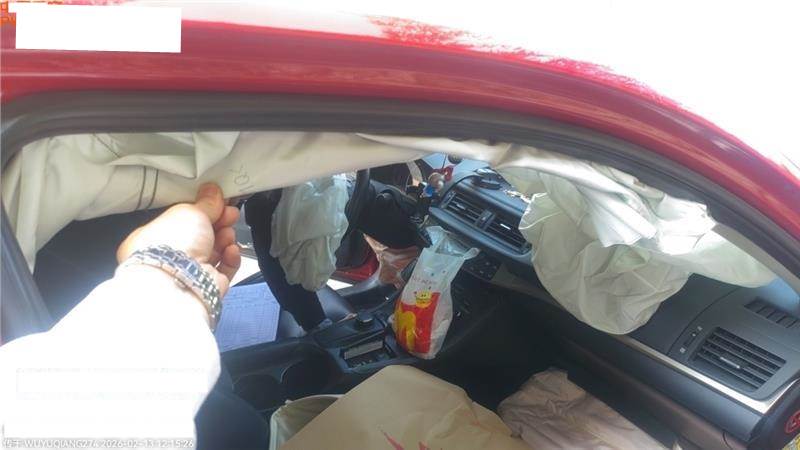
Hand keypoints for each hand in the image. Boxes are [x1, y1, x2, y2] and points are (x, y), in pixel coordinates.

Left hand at [117, 183, 241, 296]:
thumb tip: (213, 192)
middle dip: (218, 222)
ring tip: (229, 232)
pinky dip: (231, 258)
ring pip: (213, 253)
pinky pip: (223, 270)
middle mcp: (168, 258)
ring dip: (225, 239)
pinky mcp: (206, 287)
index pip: (180, 220)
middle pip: (199, 236)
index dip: (201, 209)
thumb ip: (205, 202)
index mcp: (151, 238)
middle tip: (230, 213)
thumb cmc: (170, 247)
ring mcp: (187, 274)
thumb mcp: (188, 210)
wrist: (179, 283)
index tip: (217, 200)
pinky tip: (232, 249)